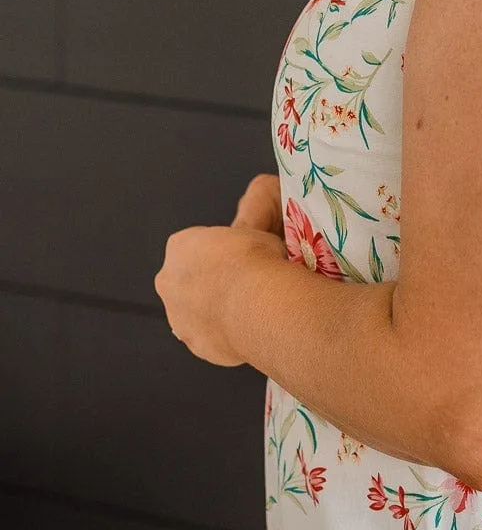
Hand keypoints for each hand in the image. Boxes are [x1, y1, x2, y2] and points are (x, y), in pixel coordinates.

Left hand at [155, 173, 287, 363]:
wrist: (259, 305)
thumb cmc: (256, 259)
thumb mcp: (259, 224)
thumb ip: (256, 211)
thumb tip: (265, 183)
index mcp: (180, 246)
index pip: (197, 247)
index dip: (223, 253)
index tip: (245, 259)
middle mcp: (169, 281)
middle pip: (191, 280)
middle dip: (214, 283)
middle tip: (249, 285)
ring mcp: (178, 318)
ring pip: (197, 311)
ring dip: (216, 311)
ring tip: (251, 310)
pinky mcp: (195, 346)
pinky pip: (210, 337)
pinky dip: (225, 335)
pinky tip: (248, 328)